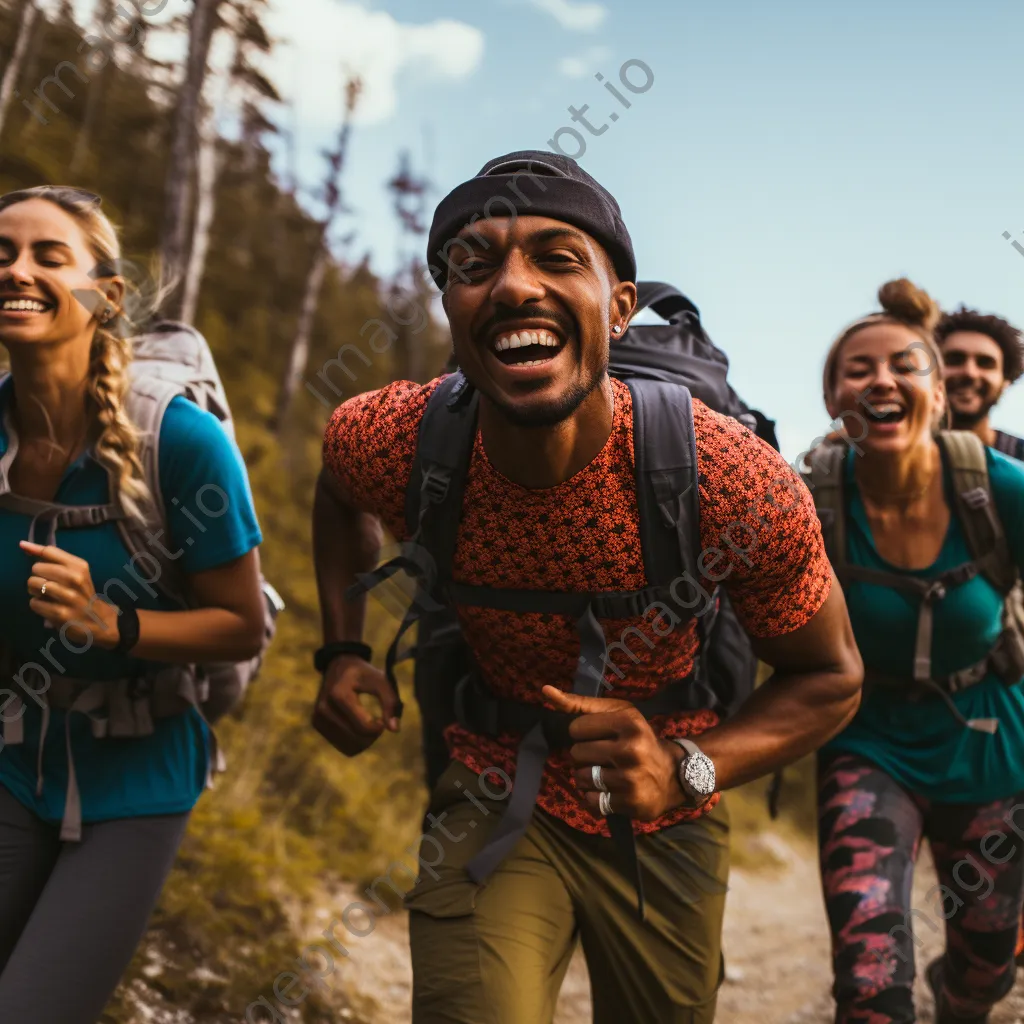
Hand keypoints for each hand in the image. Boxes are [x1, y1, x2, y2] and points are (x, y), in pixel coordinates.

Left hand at [20, 540, 119, 648]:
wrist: (98, 620)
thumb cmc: (81, 593)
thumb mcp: (75, 572)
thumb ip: (52, 558)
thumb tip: (25, 545)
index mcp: (80, 566)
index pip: (49, 551)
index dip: (33, 549)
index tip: (23, 546)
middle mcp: (75, 579)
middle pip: (37, 567)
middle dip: (37, 576)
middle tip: (46, 583)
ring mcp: (68, 597)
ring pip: (34, 584)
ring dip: (34, 590)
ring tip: (44, 595)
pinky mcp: (60, 613)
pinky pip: (34, 602)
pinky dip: (37, 604)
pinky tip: (47, 606)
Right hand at [317, 655, 399, 755]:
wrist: (338, 665)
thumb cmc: (363, 673)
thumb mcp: (380, 680)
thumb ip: (390, 702)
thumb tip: (395, 729)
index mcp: (339, 694)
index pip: (363, 726)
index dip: (379, 728)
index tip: (384, 719)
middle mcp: (324, 708)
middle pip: (357, 738)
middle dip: (373, 735)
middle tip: (380, 722)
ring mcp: (318, 717)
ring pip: (350, 746)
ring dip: (365, 741)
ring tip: (370, 725)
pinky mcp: (317, 724)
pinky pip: (342, 746)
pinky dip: (355, 742)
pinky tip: (359, 728)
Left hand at [541, 685, 686, 821]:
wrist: (673, 775)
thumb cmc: (639, 739)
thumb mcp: (618, 713)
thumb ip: (580, 704)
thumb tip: (545, 691)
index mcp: (628, 723)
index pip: (576, 728)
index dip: (583, 733)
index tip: (599, 737)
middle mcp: (630, 750)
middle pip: (576, 753)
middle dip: (584, 756)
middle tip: (603, 757)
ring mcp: (630, 779)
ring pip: (580, 778)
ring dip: (586, 778)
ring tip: (604, 774)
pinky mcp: (629, 803)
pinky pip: (590, 801)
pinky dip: (594, 798)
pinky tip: (609, 791)